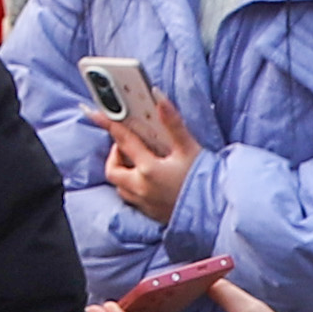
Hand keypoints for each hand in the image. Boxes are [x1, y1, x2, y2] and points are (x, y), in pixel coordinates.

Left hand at [95, 70, 196, 224]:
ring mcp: (144, 203)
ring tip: (138, 162)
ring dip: (123, 172)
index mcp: (149, 169)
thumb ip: (172, 122)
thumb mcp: (189, 148)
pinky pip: (132, 199)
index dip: (108, 125)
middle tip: (128, 146)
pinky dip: (132, 187)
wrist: (217, 211)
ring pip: (121, 186)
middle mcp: (141, 188)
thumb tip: (158, 97)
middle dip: (115, 155)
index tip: (95, 114)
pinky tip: (147, 181)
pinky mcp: (150, 214)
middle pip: (113, 169)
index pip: (123, 141)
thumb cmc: (204, 179)